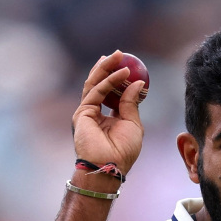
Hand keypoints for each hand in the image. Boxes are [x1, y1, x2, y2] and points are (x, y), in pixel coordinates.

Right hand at [72, 50, 145, 173]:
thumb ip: (131, 103)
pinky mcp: (82, 113)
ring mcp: (86, 113)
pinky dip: (109, 81)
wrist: (110, 166)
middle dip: (108, 67)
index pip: (110, 93)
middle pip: (99, 85)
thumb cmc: (123, 151)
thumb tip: (138, 83)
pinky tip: (122, 73)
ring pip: (95, 84)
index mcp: (106, 118)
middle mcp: (94, 114)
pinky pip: (97, 92)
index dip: (116, 78)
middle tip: (119, 54)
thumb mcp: (133, 124)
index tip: (125, 65)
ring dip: (106, 68)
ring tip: (118, 56)